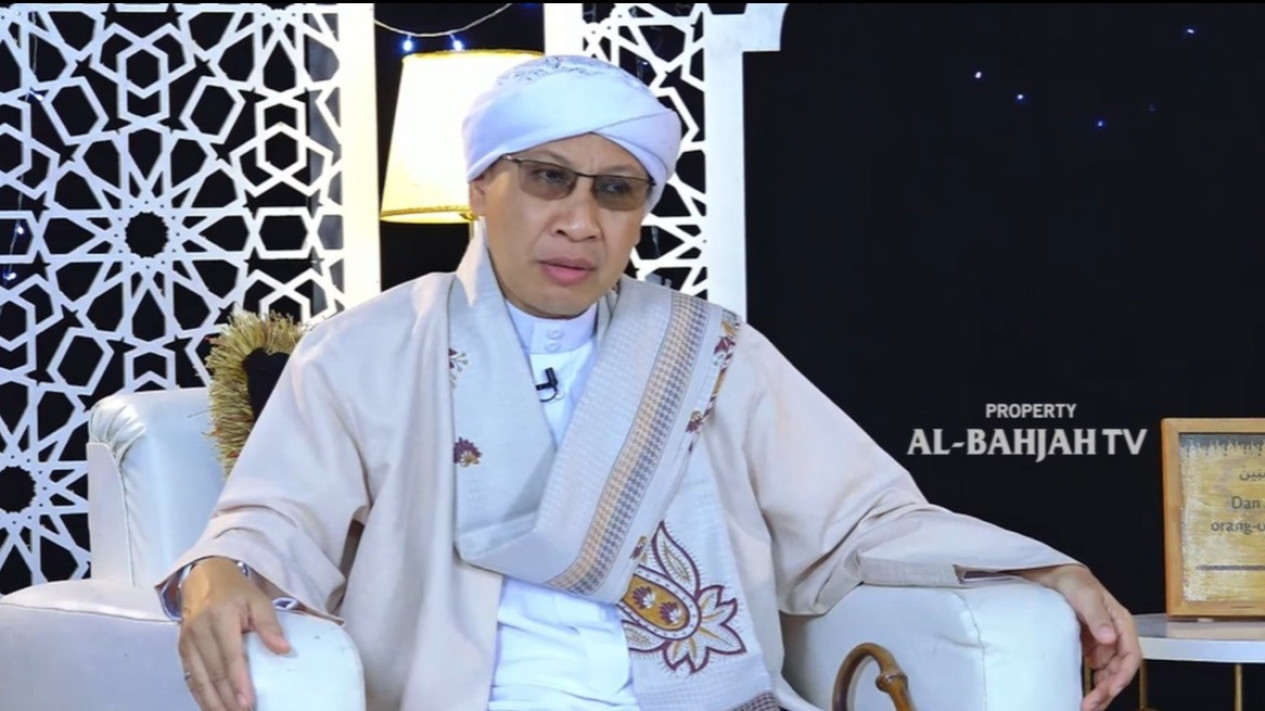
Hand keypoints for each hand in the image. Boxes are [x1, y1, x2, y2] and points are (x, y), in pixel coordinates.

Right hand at [178, 557, 290, 710]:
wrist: (203, 577)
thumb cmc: (236, 591)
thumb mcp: (259, 600)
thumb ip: (270, 625)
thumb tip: (284, 650)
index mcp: (220, 617)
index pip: (230, 657)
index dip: (239, 682)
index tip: (247, 703)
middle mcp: (199, 631)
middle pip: (213, 673)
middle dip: (227, 699)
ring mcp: (187, 642)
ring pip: (199, 679)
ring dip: (212, 702)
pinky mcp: (181, 649)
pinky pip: (190, 677)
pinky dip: (200, 695)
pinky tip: (211, 707)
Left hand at [1016, 564, 1140, 710]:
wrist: (1055, 577)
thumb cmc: (1073, 582)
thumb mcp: (1085, 595)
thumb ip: (1097, 615)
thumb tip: (1109, 637)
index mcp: (1121, 623)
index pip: (1131, 655)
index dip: (1123, 675)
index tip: (1110, 689)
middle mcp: (1116, 636)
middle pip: (1120, 670)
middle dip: (1109, 690)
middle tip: (1091, 705)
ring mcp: (1104, 643)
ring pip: (1109, 674)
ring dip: (1102, 691)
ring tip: (1087, 706)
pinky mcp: (1091, 648)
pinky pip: (1097, 670)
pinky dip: (1093, 684)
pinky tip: (1084, 695)